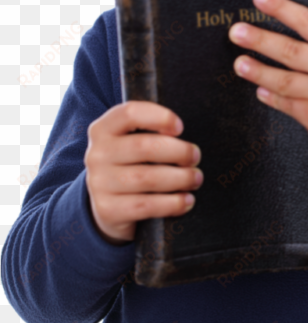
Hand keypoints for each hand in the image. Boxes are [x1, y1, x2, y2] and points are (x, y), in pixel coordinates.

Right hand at [84, 101, 202, 244]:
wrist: (106, 204)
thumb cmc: (128, 165)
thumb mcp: (130, 141)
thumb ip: (149, 131)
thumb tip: (177, 132)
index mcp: (103, 129)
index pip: (130, 113)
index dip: (159, 117)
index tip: (180, 127)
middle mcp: (97, 154)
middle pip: (144, 147)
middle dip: (178, 151)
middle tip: (195, 157)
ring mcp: (100, 183)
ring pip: (147, 178)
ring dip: (180, 178)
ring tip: (195, 179)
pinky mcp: (108, 210)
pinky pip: (146, 205)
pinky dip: (172, 203)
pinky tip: (186, 200)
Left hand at [228, 0, 307, 170]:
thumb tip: (290, 32)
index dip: (283, 8)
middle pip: (290, 50)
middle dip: (259, 39)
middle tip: (236, 31)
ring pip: (282, 80)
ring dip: (257, 71)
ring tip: (239, 63)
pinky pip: (286, 104)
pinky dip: (271, 96)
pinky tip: (260, 90)